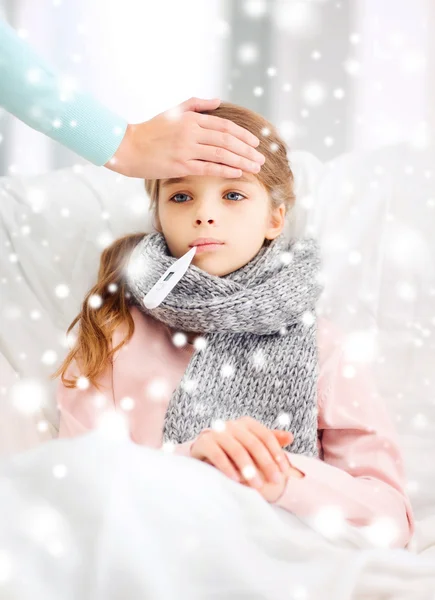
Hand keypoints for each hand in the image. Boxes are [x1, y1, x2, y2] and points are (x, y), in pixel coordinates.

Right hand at [105, 97, 264, 178]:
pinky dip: (224, 170)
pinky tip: (237, 173)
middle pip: (227, 141)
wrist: (127, 147)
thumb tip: (218, 101)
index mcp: (191, 119)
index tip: (256, 143)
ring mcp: (185, 149)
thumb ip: (196, 104)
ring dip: (241, 162)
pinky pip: (208, 168)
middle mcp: (190, 132)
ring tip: (255, 168)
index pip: (224, 126)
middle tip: (261, 158)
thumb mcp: (173, 111)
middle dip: (247, 150)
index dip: (243, 134)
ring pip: (221, 155)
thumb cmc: (151, 130)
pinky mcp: (180, 165)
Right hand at [190, 416, 303, 502]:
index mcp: (247, 423)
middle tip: (275, 481)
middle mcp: (232, 425)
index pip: (266, 436)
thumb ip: (270, 441)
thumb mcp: (252, 445)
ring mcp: (217, 432)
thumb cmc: (233, 450)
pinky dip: (228, 467)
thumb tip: (290, 437)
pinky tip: (236, 480)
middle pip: (253, 443)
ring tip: (257, 485)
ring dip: (249, 469)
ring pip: (237, 450)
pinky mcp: (204, 442)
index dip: (276, 453)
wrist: (203, 452)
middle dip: (266, 463)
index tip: (284, 470)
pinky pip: (217, 454)